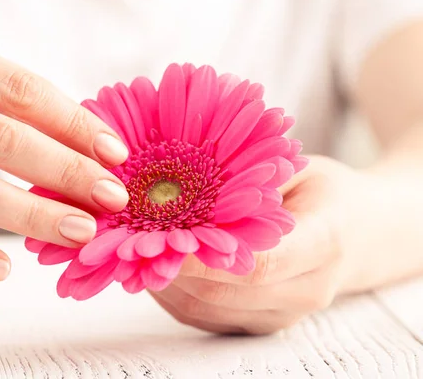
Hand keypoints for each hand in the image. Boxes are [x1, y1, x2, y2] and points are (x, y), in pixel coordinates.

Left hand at [150, 156, 373, 334]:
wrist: (361, 236)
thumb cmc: (328, 194)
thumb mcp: (302, 167)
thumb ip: (254, 177)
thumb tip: (187, 179)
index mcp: (324, 244)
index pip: (258, 264)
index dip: (203, 259)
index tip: (158, 241)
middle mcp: (306, 290)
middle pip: (223, 293)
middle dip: (169, 270)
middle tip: (130, 243)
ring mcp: (283, 314)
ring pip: (207, 310)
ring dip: (164, 283)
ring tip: (132, 252)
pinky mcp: (260, 323)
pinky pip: (206, 316)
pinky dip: (174, 292)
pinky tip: (154, 267)